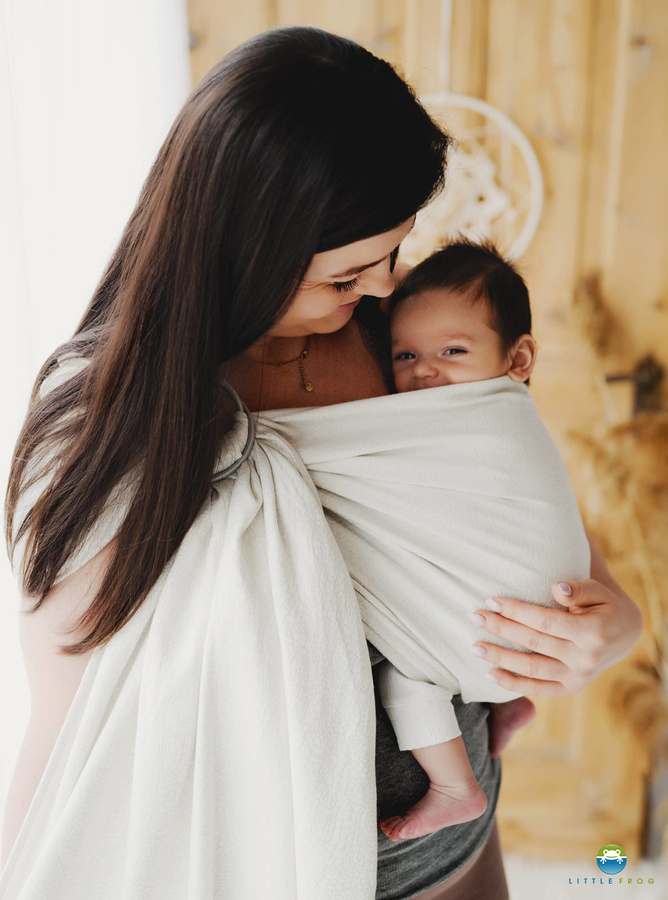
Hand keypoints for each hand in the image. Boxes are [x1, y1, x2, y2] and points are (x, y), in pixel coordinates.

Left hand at [469, 534, 643, 696]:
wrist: (624, 634)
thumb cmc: (603, 605)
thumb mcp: (598, 591)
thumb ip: (578, 589)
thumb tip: (557, 588)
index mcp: (592, 633)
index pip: (545, 621)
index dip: (516, 611)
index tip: (491, 600)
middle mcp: (584, 659)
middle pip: (534, 643)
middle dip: (501, 629)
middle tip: (474, 616)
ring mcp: (577, 677)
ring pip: (532, 669)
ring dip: (500, 658)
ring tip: (474, 646)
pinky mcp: (570, 688)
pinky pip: (538, 689)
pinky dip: (512, 684)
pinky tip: (489, 674)